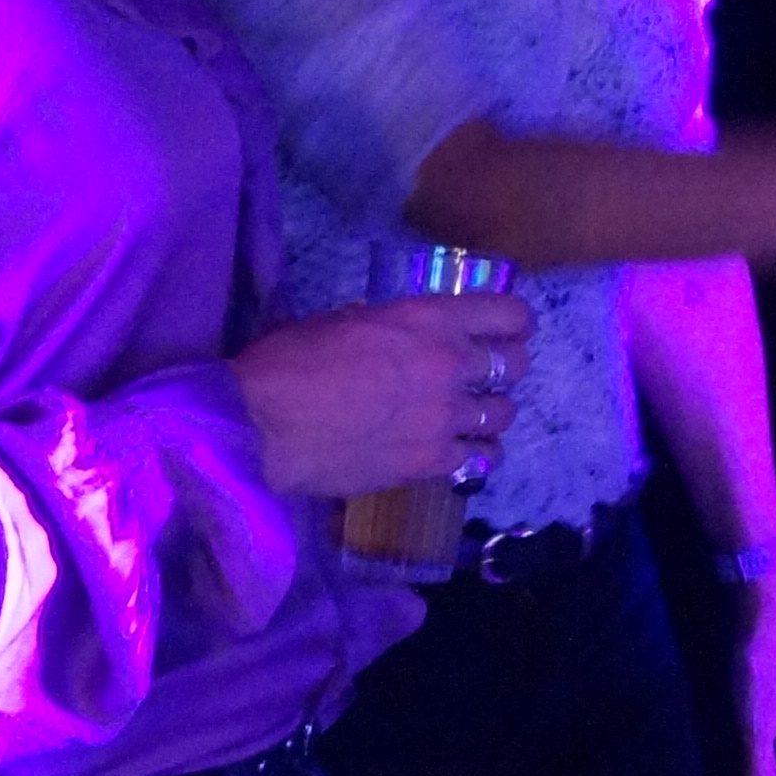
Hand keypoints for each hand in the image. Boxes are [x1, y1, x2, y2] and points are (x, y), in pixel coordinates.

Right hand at [234, 291, 534, 496]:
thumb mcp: (343, 320)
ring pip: (503, 413)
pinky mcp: (431, 462)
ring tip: (470, 416)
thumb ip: (389, 324)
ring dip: (489, 412)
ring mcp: (444, 416)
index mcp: (429, 319)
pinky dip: (473, 453)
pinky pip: (480, 458)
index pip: (508, 313)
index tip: (510, 330)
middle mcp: (449, 364)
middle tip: (484, 376)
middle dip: (504, 367)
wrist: (260, 428)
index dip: (515, 322)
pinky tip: (457, 451)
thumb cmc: (289, 364)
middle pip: (515, 364)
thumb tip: (403, 333)